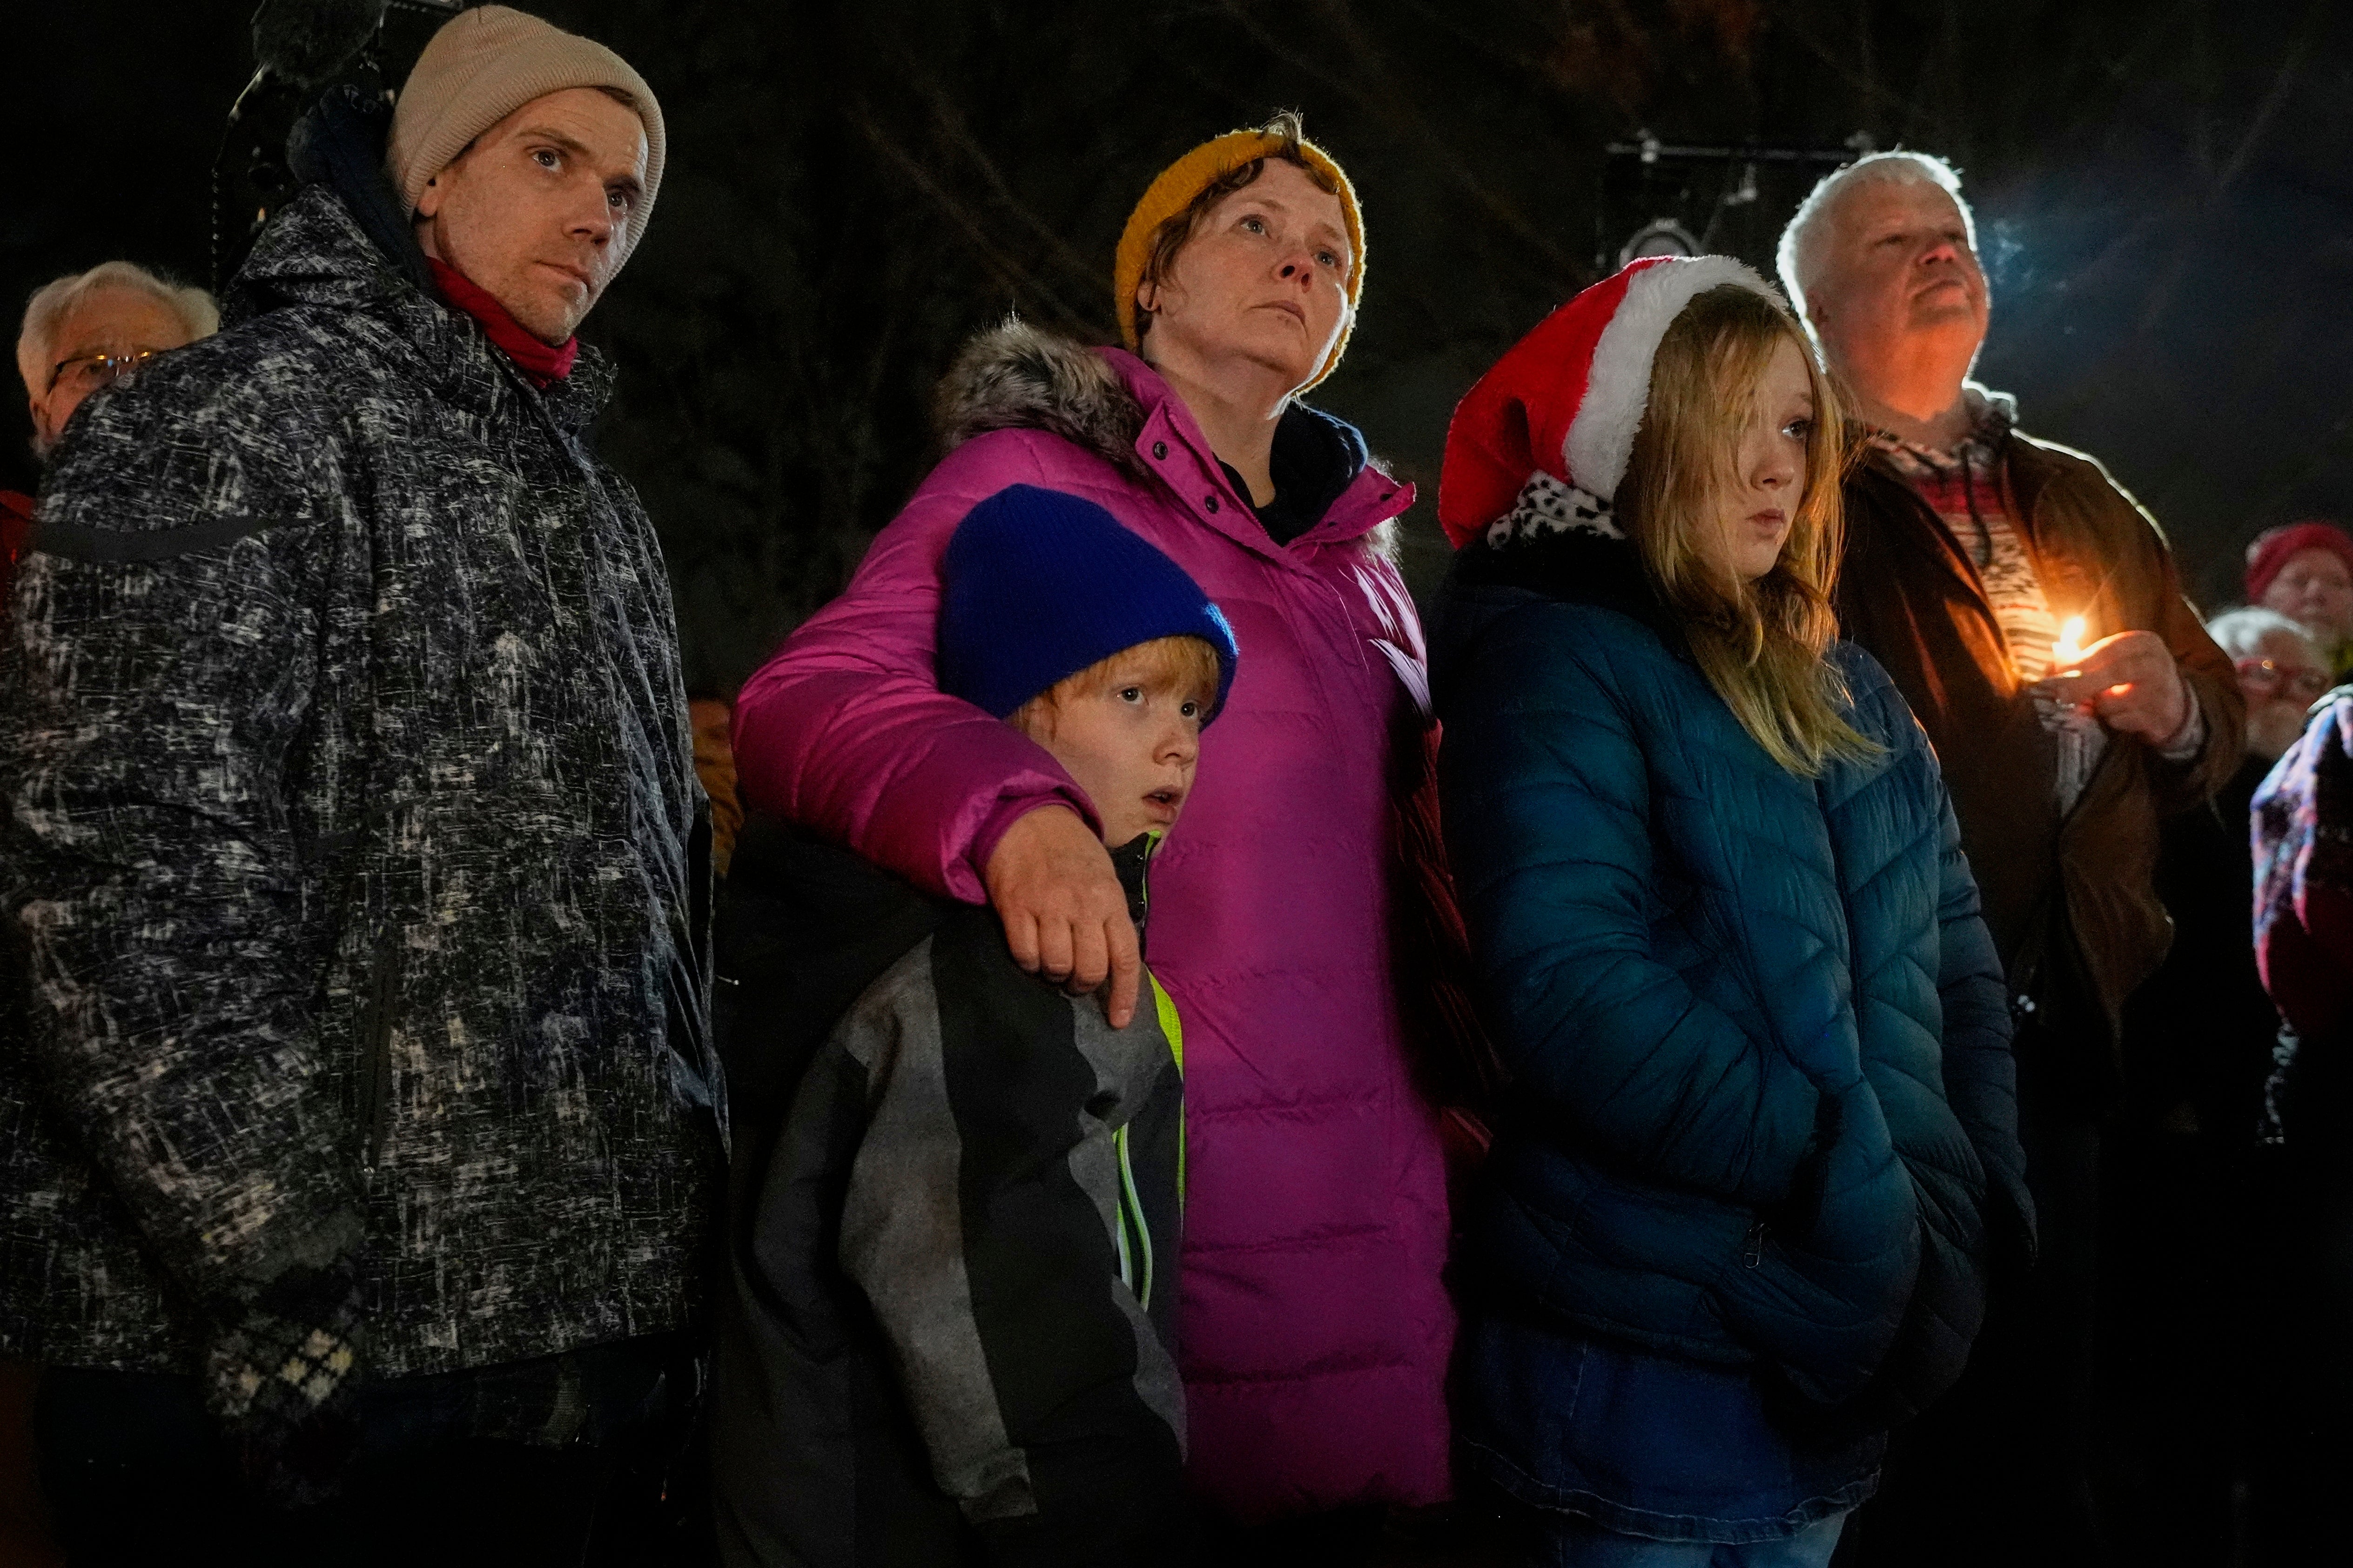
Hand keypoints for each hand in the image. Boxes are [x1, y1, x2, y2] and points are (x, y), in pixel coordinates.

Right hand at [982, 806, 1141, 1027]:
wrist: (1027, 818)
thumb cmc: (1072, 851)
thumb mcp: (1105, 877)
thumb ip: (1110, 916)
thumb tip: (1113, 961)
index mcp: (1111, 901)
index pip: (1125, 958)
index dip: (1124, 995)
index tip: (1118, 1021)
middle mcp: (1083, 907)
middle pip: (1089, 970)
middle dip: (1083, 985)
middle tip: (1075, 980)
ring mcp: (1049, 908)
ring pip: (1056, 966)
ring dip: (1054, 975)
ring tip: (1052, 963)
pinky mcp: (1016, 908)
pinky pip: (1024, 954)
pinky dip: (1028, 962)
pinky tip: (1030, 952)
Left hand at [2028, 630, 2189, 742]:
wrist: (2174, 706)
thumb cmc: (2133, 678)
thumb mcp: (2115, 661)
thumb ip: (2084, 658)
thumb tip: (2054, 662)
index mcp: (2144, 644)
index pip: (2109, 649)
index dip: (2079, 661)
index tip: (2056, 672)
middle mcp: (2156, 664)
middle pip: (2115, 672)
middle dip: (2082, 684)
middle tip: (2059, 695)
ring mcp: (2161, 692)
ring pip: (2113, 701)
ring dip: (2099, 706)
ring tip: (2104, 704)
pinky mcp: (2158, 718)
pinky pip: (2120, 722)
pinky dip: (2112, 721)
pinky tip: (2119, 716)